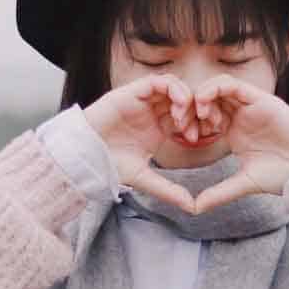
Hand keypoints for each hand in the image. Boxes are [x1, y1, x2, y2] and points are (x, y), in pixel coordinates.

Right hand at [81, 74, 199, 211]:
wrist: (85, 154)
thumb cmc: (109, 164)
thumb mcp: (144, 178)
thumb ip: (168, 190)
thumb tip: (191, 208)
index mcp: (158, 128)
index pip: (187, 117)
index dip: (198, 123)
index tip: (203, 137)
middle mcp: (153, 112)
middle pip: (184, 100)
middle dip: (196, 111)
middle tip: (199, 127)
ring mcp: (144, 100)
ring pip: (175, 87)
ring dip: (186, 99)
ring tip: (184, 119)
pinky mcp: (133, 91)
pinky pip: (160, 81)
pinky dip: (174, 89)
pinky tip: (178, 106)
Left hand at [185, 74, 288, 213]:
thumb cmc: (283, 175)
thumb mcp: (244, 183)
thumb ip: (219, 192)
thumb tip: (195, 208)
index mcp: (234, 131)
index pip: (205, 117)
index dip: (190, 123)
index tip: (182, 138)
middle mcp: (241, 115)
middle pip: (207, 99)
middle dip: (190, 108)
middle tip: (182, 124)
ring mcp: (250, 105)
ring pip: (217, 87)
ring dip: (200, 96)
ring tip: (194, 115)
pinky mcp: (260, 98)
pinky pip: (232, 84)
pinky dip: (214, 90)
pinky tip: (205, 106)